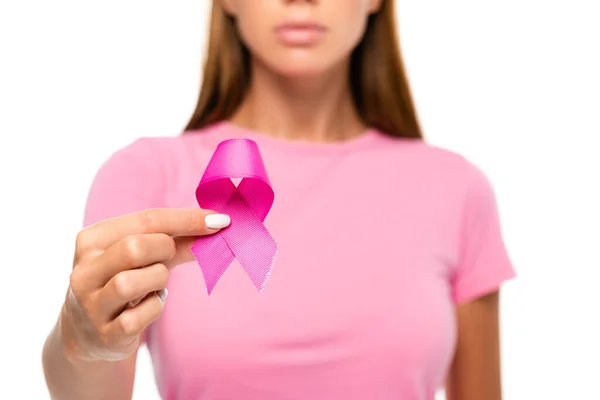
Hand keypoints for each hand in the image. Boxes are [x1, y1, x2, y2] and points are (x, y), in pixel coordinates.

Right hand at [60, 208, 229, 361]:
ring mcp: (90, 304)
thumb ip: (178, 241)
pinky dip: (154, 308)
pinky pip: (140, 317)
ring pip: (132, 283)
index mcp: (91, 240)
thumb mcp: (146, 256)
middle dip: (165, 251)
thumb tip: (217, 224)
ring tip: (154, 285)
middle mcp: (83, 271)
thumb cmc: (124, 281)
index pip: (146, 220)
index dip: (187, 219)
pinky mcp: (104, 334)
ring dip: (157, 281)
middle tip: (167, 259)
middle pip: (135, 248)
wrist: (88, 333)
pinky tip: (149, 306)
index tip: (219, 220)